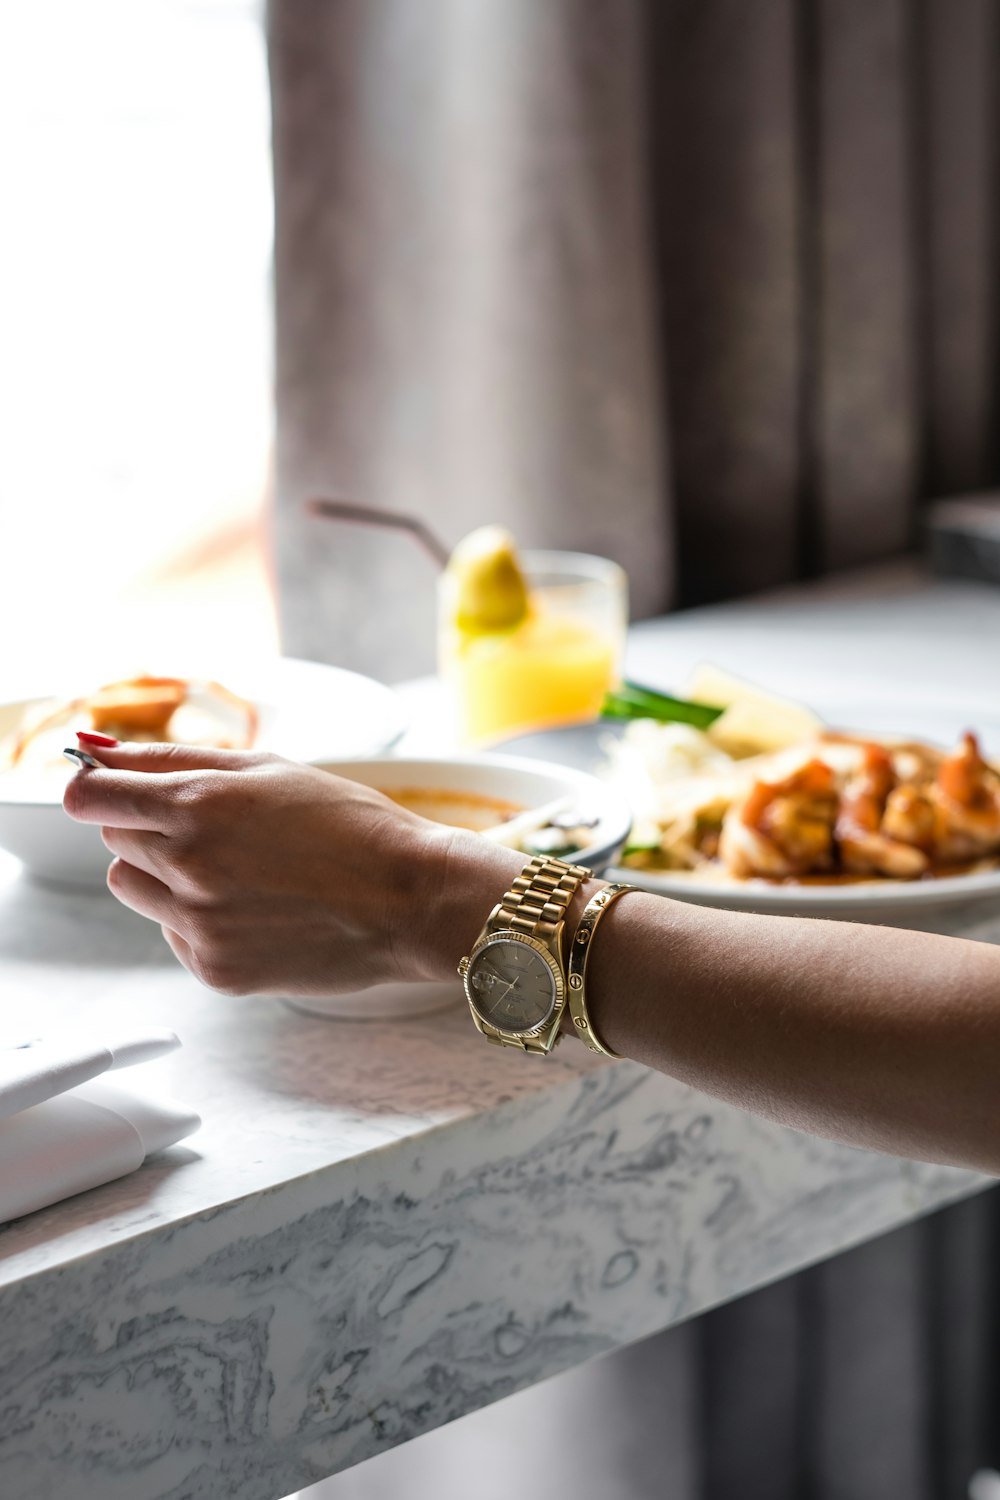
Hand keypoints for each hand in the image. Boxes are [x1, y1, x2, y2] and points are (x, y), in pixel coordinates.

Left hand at [62, 742, 476, 996]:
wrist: (412, 901)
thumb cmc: (354, 828)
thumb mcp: (269, 771)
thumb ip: (174, 760)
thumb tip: (98, 753)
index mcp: (199, 805)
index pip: (90, 795)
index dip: (94, 787)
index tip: (106, 788)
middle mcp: (189, 865)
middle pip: (115, 836)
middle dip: (150, 824)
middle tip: (217, 827)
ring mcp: (199, 923)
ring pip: (133, 886)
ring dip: (165, 872)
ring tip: (236, 868)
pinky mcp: (214, 968)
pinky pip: (170, 932)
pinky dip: (198, 917)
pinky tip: (255, 906)